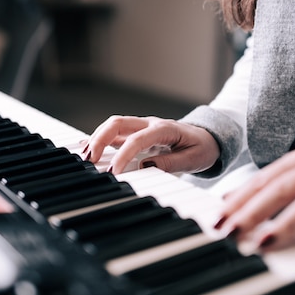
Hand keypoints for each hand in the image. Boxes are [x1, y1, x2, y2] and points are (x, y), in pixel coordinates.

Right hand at [83, 115, 220, 174]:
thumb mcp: (194, 158)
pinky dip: (99, 138)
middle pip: (118, 123)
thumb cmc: (202, 147)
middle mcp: (149, 123)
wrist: (209, 137)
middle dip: (99, 139)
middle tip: (89, 160)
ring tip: (84, 158)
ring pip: (113, 125)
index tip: (113, 172)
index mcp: (164, 129)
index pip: (137, 139)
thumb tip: (144, 167)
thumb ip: (171, 163)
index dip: (122, 155)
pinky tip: (86, 148)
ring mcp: (142, 125)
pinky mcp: (137, 132)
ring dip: (96, 138)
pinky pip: (115, 132)